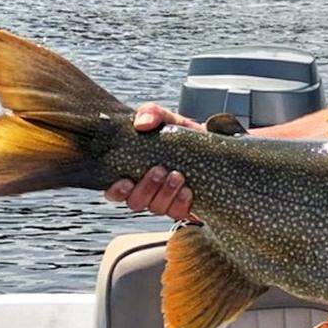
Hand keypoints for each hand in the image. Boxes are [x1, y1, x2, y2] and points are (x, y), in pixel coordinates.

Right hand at [103, 103, 204, 220]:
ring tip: (177, 176)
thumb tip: (142, 123)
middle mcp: (147, 191)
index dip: (116, 190)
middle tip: (160, 170)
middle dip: (146, 188)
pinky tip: (188, 190)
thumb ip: (152, 114)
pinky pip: (178, 213)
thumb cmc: (182, 135)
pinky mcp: (185, 207)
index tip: (126, 181)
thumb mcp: (168, 119)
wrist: (213, 146)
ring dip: (165, 193)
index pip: (114, 190)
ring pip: (156, 208)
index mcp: (134, 172)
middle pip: (135, 202)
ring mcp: (166, 201)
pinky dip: (182, 202)